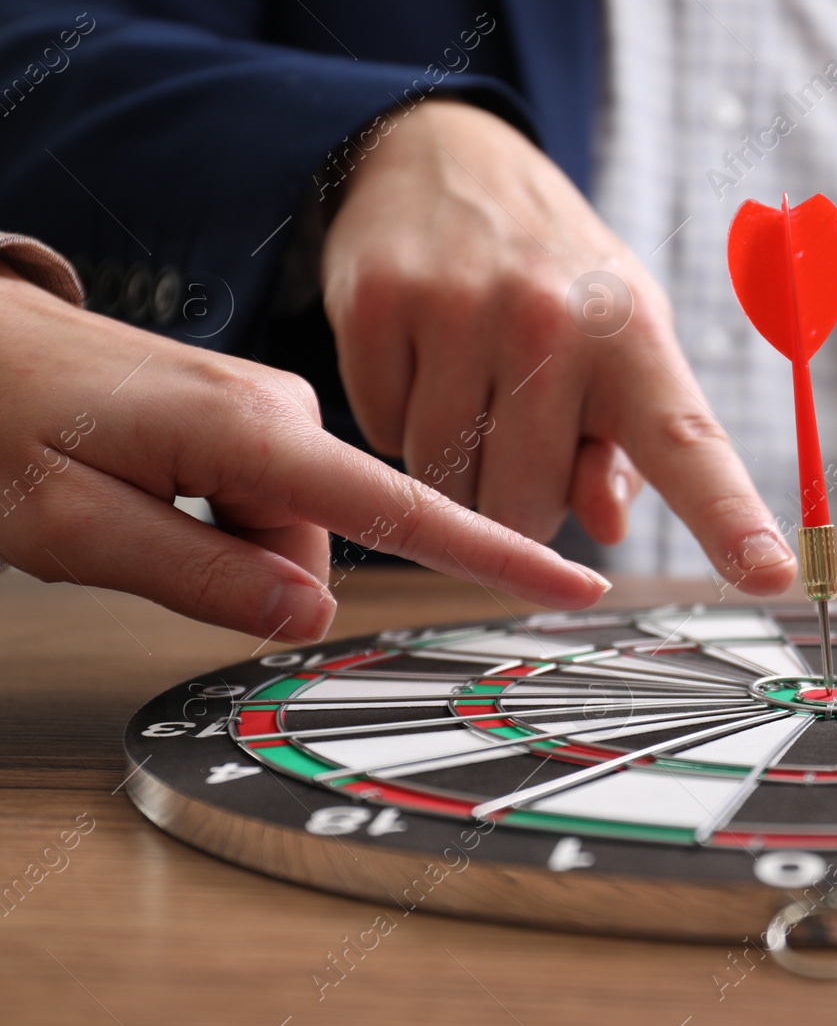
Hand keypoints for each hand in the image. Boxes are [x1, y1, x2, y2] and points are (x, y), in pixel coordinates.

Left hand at [0, 268, 609, 640]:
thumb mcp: (72, 525)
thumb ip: (200, 575)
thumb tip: (309, 618)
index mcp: (248, 433)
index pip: (399, 512)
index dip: (495, 556)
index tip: (574, 585)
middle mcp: (274, 409)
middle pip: (315, 544)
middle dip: (241, 575)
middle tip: (130, 545)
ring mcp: (261, 407)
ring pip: (283, 530)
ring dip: (215, 548)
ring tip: (117, 505)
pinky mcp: (242, 413)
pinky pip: (259, 499)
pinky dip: (210, 520)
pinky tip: (138, 489)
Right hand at [321, 99, 795, 591]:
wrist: (448, 157)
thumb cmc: (556, 281)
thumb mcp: (621, 347)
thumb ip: (627, 448)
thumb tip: (604, 522)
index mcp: (636, 337)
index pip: (689, 445)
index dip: (730, 518)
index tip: (771, 576)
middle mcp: (554, 318)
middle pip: (522, 511)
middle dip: (515, 502)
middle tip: (519, 429)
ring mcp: (461, 306)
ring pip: (442, 486)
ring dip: (451, 467)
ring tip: (471, 386)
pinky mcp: (379, 302)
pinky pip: (380, 431)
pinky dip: (395, 418)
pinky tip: (420, 359)